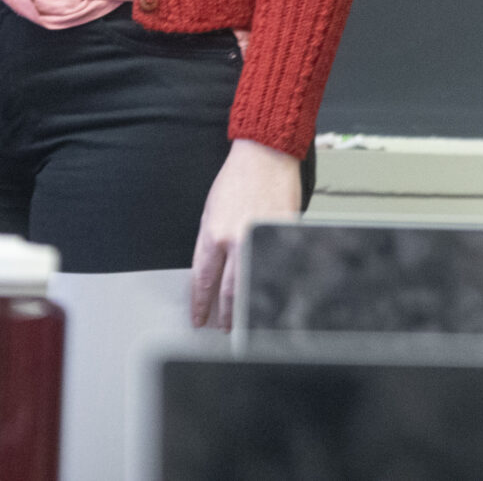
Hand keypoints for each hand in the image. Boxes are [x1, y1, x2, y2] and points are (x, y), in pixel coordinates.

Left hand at [190, 137, 303, 329]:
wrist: (265, 155)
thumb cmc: (238, 179)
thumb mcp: (210, 211)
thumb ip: (209, 243)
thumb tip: (210, 274)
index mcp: (214, 234)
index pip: (203, 281)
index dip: (200, 304)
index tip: (199, 317)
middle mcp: (236, 241)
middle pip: (229, 292)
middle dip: (225, 315)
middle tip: (222, 328)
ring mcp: (261, 239)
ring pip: (252, 286)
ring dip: (245, 309)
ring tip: (242, 322)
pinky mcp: (283, 235)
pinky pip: (276, 268)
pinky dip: (271, 286)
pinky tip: (269, 298)